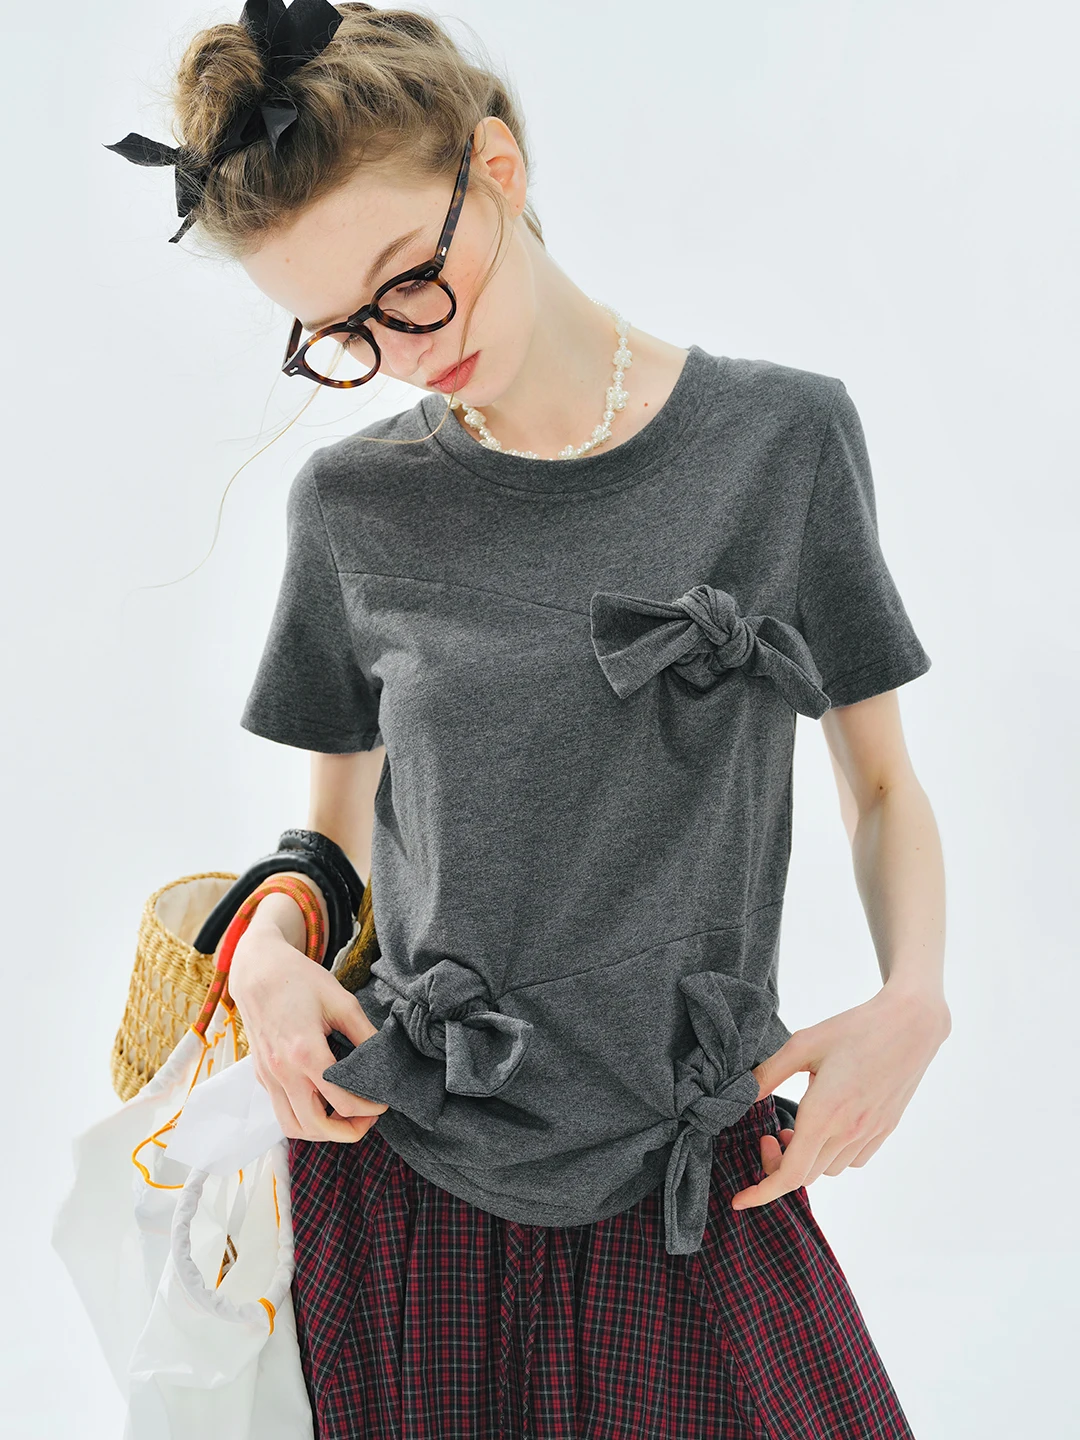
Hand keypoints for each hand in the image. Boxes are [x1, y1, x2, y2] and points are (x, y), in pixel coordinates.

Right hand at [228, 920, 388, 1143]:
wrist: (258, 970)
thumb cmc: (300, 981)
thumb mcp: (341, 1001)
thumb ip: (365, 1035)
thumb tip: (384, 1062)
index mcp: (305, 1052)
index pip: (341, 1101)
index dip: (369, 1109)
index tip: (383, 1103)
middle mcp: (282, 1071)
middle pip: (314, 1126)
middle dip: (346, 1132)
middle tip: (367, 1119)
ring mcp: (268, 1076)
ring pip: (292, 1126)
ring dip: (321, 1131)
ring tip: (344, 1115)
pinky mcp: (261, 1075)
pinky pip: (281, 1110)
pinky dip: (303, 1117)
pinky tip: (323, 1100)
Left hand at [731, 985, 950, 1209]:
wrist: (911, 1024)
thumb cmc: (855, 1028)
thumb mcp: (803, 1044)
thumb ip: (769, 1074)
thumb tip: (740, 1095)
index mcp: (825, 1113)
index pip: (791, 1174)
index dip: (762, 1192)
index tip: (739, 1200)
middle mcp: (849, 1131)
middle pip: (806, 1175)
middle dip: (777, 1165)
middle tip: (768, 1134)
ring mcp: (871, 1133)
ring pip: (829, 1169)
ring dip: (806, 1160)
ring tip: (795, 1129)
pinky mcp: (885, 1128)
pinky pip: (853, 1160)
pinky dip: (831, 1156)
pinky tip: (826, 1128)